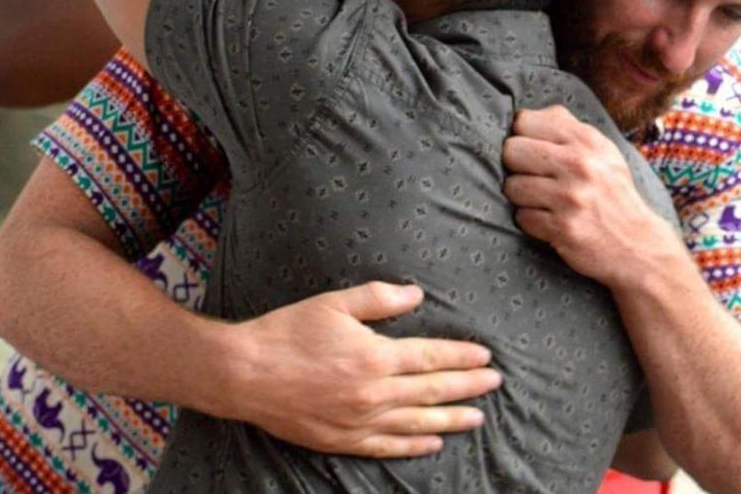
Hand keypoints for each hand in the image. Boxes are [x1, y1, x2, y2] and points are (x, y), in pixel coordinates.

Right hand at [221, 281, 501, 458]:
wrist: (245, 373)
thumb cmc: (290, 331)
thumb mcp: (336, 302)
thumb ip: (380, 298)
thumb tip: (417, 295)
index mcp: (375, 357)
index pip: (431, 358)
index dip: (462, 358)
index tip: (486, 358)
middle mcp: (373, 394)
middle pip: (431, 391)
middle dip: (467, 388)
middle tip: (495, 385)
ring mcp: (358, 422)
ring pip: (416, 423)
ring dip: (450, 420)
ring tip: (478, 417)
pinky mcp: (342, 440)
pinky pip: (387, 446)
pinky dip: (414, 445)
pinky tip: (432, 441)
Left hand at [502, 105, 678, 289]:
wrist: (639, 245)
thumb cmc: (614, 194)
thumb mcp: (602, 151)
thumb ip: (567, 127)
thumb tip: (525, 115)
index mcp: (586, 139)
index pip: (524, 121)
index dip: (522, 136)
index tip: (532, 149)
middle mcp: (578, 164)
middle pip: (511, 151)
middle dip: (516, 166)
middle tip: (532, 176)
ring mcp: (570, 197)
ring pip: (512, 186)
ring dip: (522, 197)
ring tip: (542, 201)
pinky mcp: (562, 228)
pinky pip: (521, 217)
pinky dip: (531, 221)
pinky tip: (549, 220)